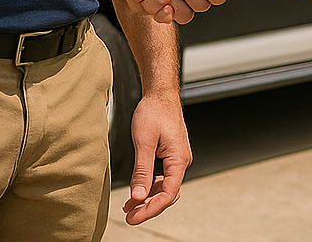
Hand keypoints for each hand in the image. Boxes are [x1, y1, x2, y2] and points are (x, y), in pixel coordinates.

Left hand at [122, 91, 189, 224]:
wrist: (160, 94)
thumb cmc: (154, 112)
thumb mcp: (143, 143)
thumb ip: (142, 172)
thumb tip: (137, 196)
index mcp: (179, 159)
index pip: (168, 194)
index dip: (150, 209)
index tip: (133, 218)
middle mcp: (181, 161)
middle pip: (168, 194)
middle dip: (148, 207)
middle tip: (129, 216)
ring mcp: (177, 158)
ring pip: (165, 186)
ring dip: (148, 198)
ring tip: (129, 206)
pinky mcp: (170, 155)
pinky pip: (163, 177)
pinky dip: (150, 186)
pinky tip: (138, 190)